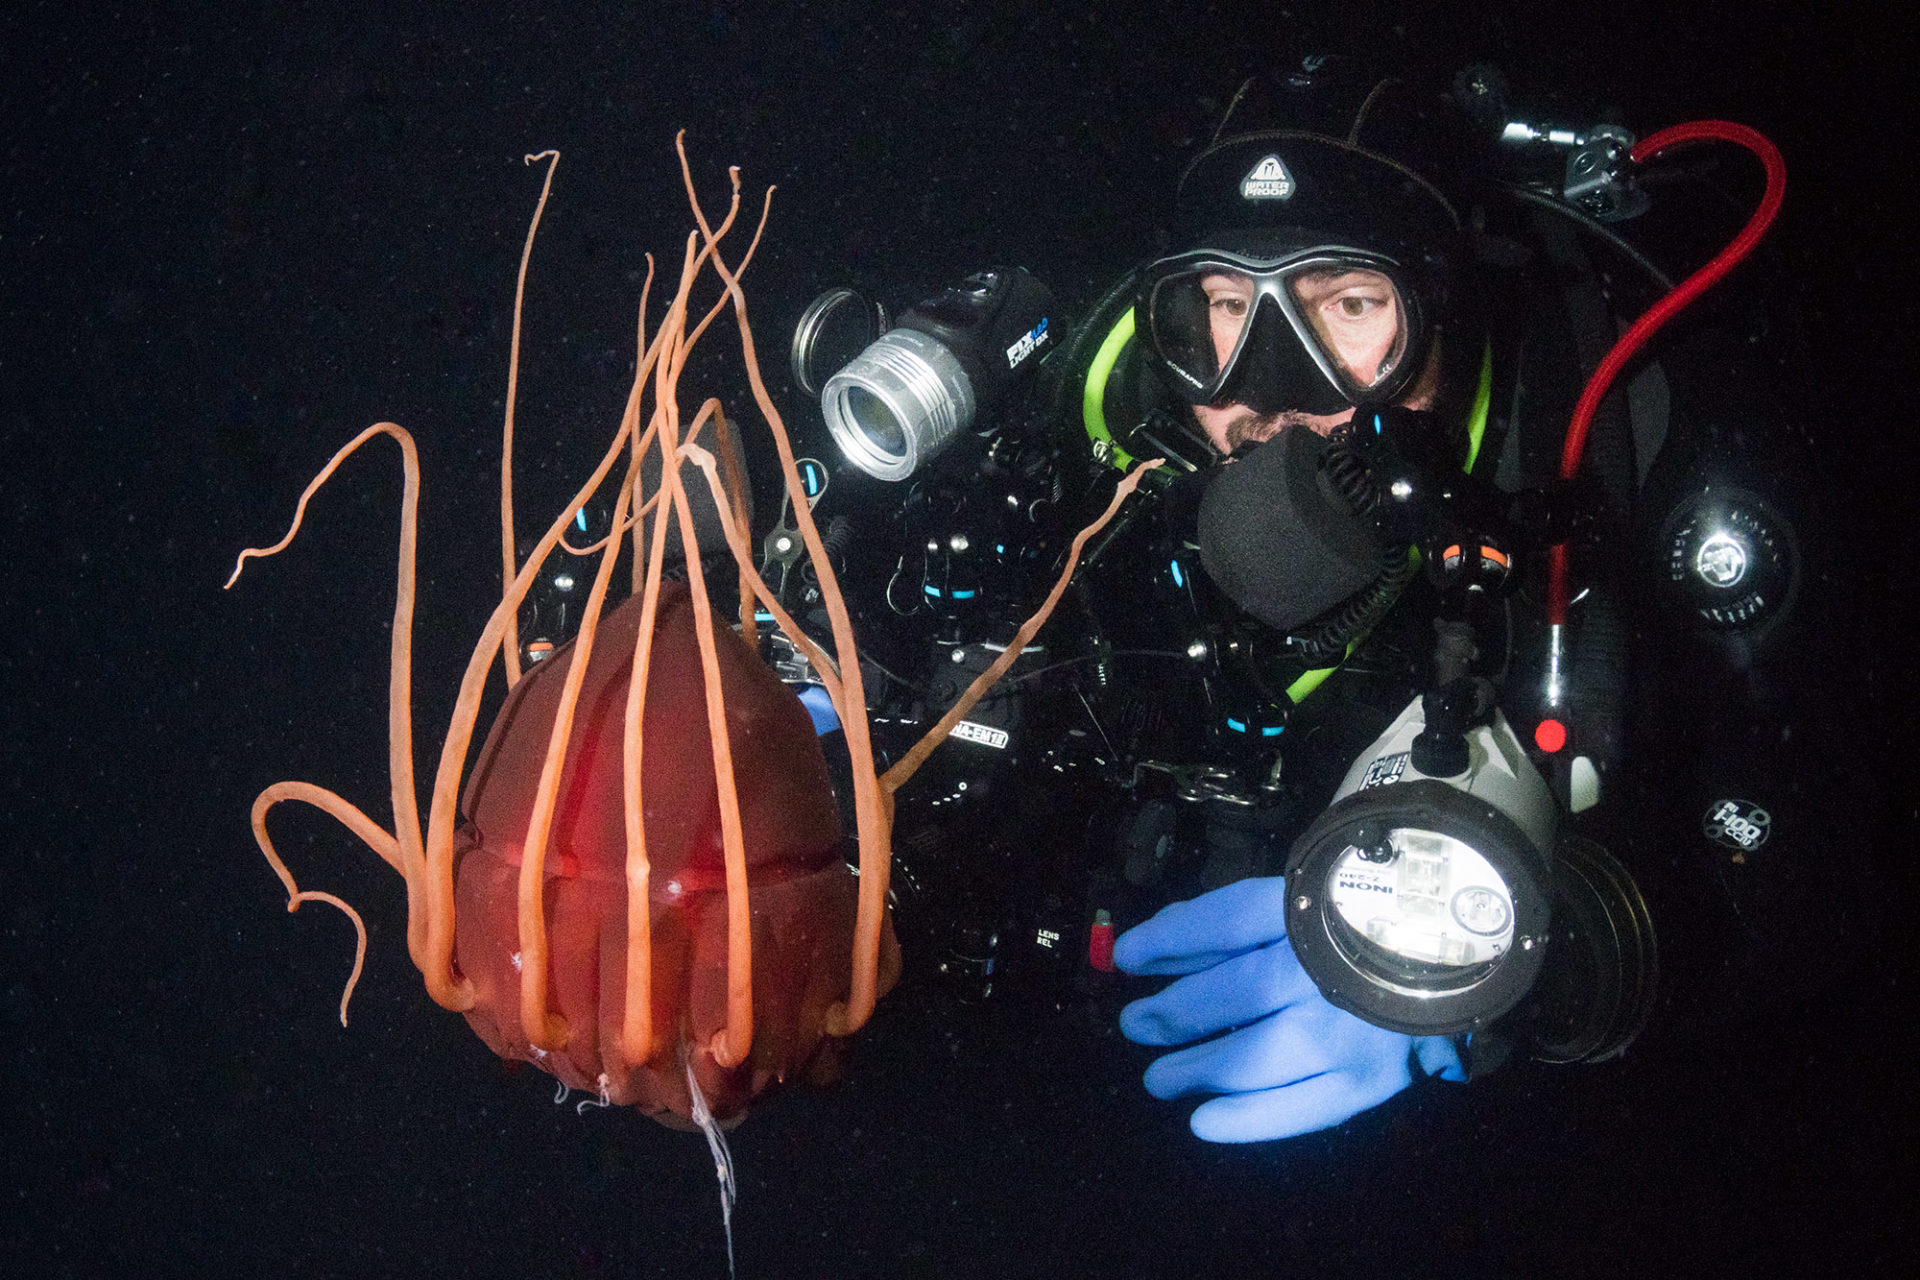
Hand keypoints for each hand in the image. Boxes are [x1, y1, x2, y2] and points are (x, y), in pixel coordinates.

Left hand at [1115, 876, 1465, 1142]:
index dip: (1167, 941)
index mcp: (1315, 910)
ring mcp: (1352, 1030)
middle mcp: (1330, 969)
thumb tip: (1152, 947)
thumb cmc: (1360, 921)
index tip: (1127, 958)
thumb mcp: (1298, 898)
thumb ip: (1228, 919)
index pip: (1225, 922)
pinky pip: (1298, 1110)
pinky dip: (1246, 1121)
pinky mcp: (1370, 1079)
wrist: (1459, 953)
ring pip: (1255, 1056)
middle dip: (1172, 1014)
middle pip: (1233, 992)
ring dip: (1196, 1070)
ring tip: (1158, 1079)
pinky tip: (1204, 1122)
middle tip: (1136, 1026)